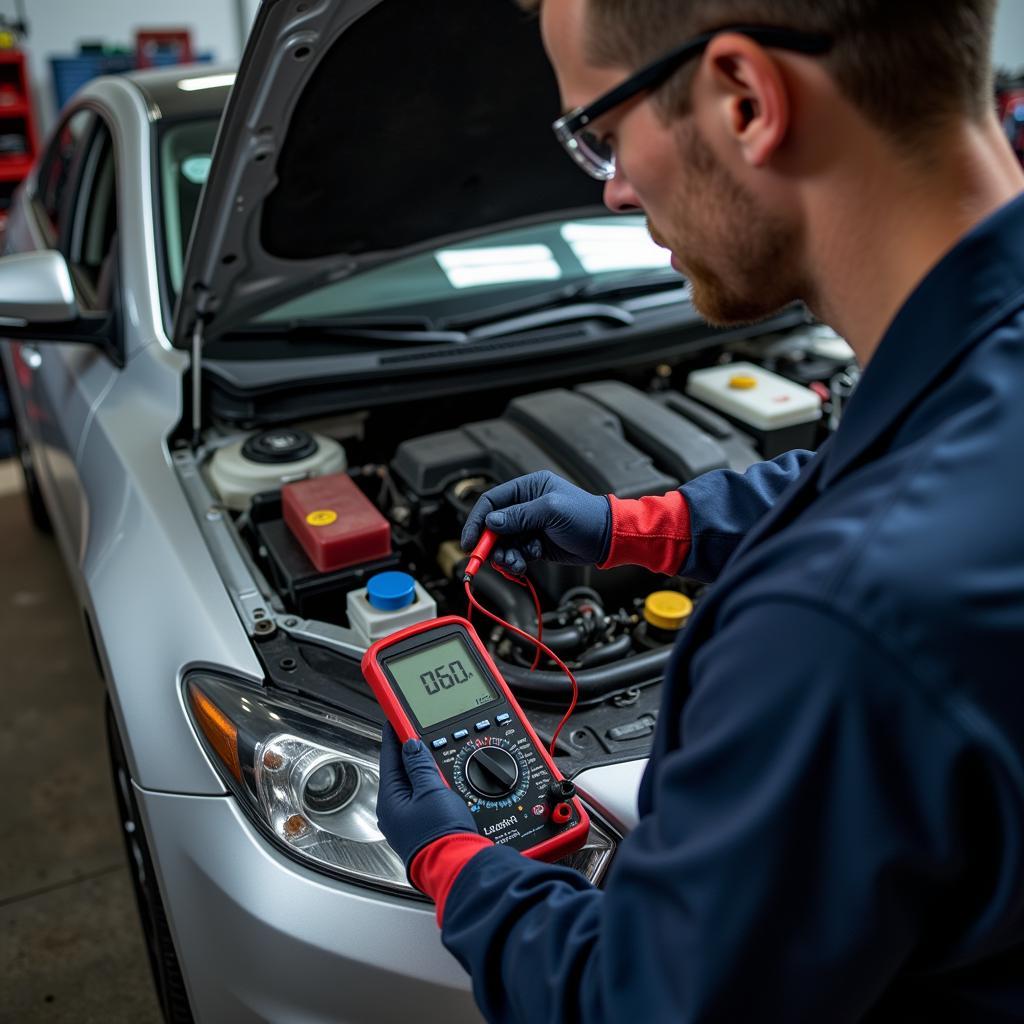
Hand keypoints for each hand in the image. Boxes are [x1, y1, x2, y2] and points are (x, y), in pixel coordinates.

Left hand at [376, 723, 476, 869]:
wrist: (458, 867)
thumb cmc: (441, 838)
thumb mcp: (431, 791)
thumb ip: (420, 765)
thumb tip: (412, 745)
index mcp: (390, 799)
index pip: (389, 755)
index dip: (395, 732)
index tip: (397, 714)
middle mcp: (395, 810)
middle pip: (402, 769)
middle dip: (412, 750)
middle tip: (421, 729)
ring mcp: (410, 820)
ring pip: (415, 784)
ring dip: (425, 767)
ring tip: (436, 750)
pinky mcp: (426, 827)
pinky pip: (426, 797)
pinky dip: (433, 783)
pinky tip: (445, 779)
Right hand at [461, 471, 611, 574]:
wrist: (607, 539)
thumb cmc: (586, 516)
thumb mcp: (551, 511)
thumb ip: (519, 516)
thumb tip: (492, 521)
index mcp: (529, 488)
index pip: (492, 502)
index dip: (478, 521)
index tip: (470, 540)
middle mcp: (526, 506)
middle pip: (494, 525)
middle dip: (491, 544)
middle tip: (493, 558)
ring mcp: (530, 526)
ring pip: (503, 543)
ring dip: (504, 556)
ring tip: (513, 564)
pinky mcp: (535, 544)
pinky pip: (515, 553)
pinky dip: (515, 561)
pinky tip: (523, 565)